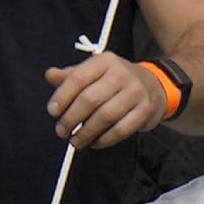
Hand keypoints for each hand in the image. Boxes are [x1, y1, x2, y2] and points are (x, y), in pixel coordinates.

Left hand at [45, 53, 164, 148]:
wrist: (154, 84)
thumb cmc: (116, 79)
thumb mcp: (94, 71)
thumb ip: (71, 75)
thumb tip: (50, 75)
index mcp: (104, 61)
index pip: (78, 77)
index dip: (62, 96)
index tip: (52, 111)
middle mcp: (121, 73)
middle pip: (90, 99)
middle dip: (71, 118)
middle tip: (61, 131)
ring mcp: (135, 92)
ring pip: (105, 117)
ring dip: (86, 133)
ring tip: (75, 141)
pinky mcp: (145, 110)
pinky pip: (121, 130)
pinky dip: (104, 139)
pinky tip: (94, 142)